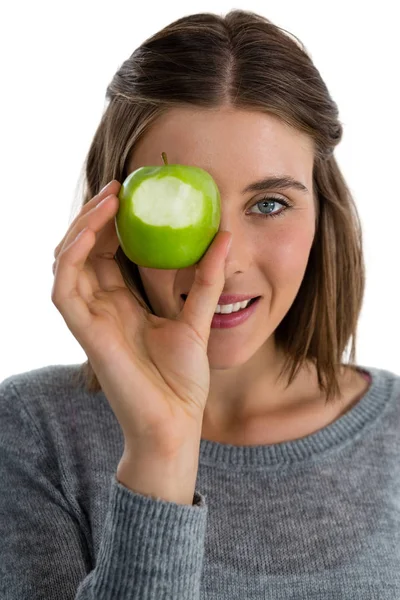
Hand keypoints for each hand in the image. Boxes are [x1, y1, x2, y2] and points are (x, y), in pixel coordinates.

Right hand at [52, 180, 231, 457]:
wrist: (175, 422)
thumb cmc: (182, 379)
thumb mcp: (197, 318)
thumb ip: (204, 279)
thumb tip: (225, 236)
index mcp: (122, 303)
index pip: (107, 251)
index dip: (113, 221)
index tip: (132, 192)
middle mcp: (101, 306)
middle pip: (84, 250)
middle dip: (95, 215)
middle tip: (118, 188)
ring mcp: (90, 318)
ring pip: (67, 261)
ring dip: (81, 227)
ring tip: (107, 201)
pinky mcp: (85, 332)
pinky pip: (64, 287)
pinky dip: (72, 256)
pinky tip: (92, 231)